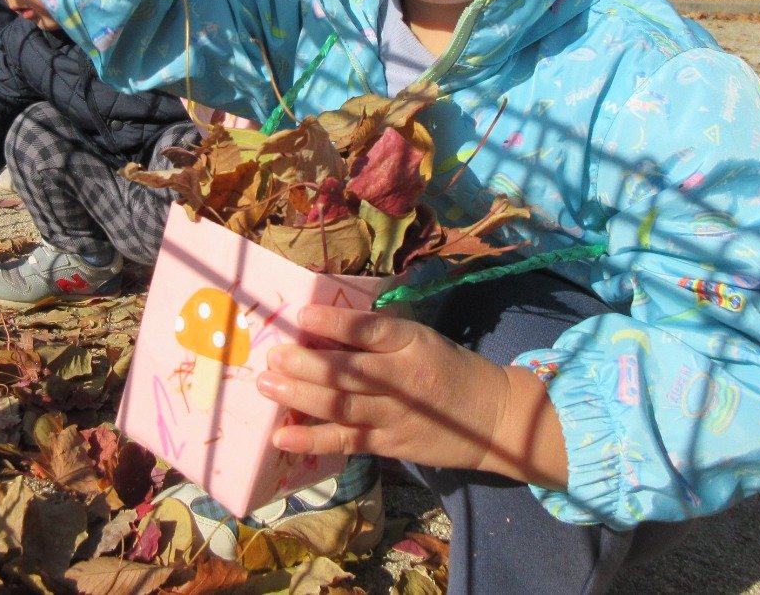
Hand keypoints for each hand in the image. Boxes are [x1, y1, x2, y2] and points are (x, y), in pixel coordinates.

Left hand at [257, 305, 567, 486]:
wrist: (492, 418)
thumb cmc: (449, 368)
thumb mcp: (421, 338)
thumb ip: (379, 334)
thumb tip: (322, 324)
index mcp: (411, 342)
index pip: (369, 328)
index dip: (333, 322)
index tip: (300, 315)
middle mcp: (401, 379)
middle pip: (347, 371)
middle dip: (304, 362)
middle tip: (272, 354)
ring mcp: (394, 415)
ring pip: (340, 405)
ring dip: (299, 395)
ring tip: (267, 384)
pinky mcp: (389, 444)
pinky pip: (345, 442)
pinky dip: (312, 440)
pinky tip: (282, 436)